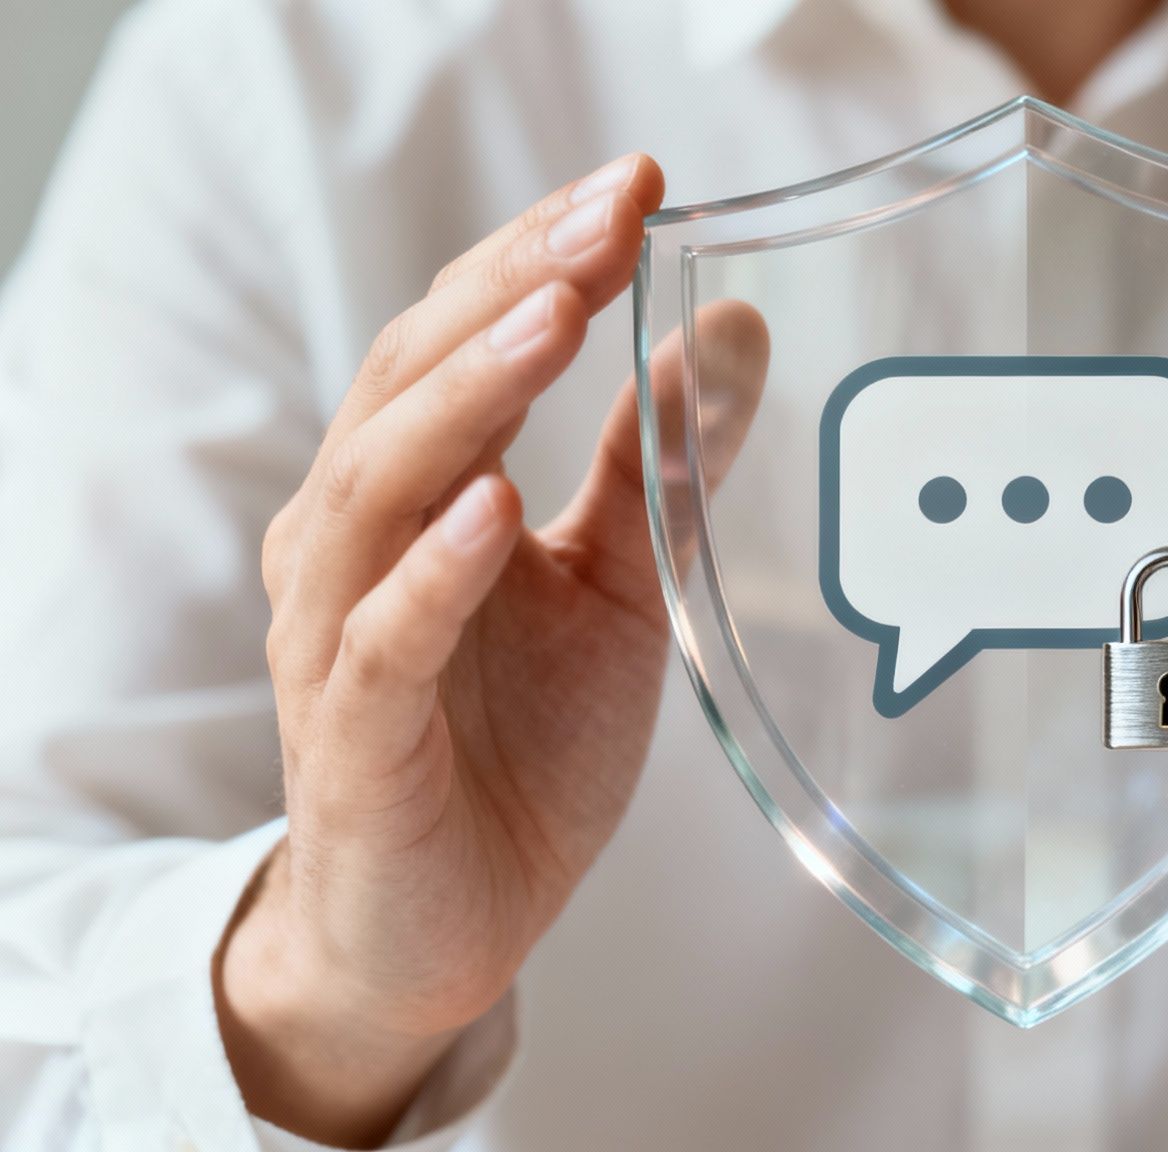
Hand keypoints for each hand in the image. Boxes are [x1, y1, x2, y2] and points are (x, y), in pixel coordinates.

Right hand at [218, 155, 766, 1146]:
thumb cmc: (516, 748)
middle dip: (512, 289)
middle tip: (605, 215)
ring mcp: (341, 632)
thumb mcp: (616, 588)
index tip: (633, 183)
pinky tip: (490, 508)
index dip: (543, 254)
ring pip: (381, 484)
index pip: (463, 337)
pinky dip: (434, 571)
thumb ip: (660, 467)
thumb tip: (725, 325)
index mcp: (419, 490)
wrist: (439, 924)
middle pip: (414, 379)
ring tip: (552, 318)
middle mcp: (360, 539)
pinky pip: (383, 639)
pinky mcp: (352, 735)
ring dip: (468, 396)